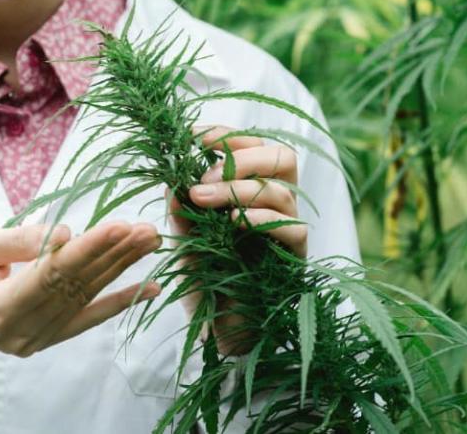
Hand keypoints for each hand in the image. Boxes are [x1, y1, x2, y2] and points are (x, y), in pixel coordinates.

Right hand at [0, 221, 161, 357]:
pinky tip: (151, 288)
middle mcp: (18, 332)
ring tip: (150, 243)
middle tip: (147, 230)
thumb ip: (19, 242)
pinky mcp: (44, 337)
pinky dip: (119, 301)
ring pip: (86, 298)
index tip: (118, 226)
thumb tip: (66, 234)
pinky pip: (87, 318)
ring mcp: (33, 340)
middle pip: (76, 287)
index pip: (52, 275)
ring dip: (122, 270)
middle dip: (114, 255)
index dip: (87, 249)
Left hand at [168, 125, 306, 353]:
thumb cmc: (206, 281)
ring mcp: (288, 231)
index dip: (227, 135)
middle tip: (204, 170)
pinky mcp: (295, 259)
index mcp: (252, 191)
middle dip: (243, 156)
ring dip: (239, 188)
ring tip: (202, 198)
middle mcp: (275, 205)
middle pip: (282, 157)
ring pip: (282, 191)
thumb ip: (180, 212)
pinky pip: (292, 229)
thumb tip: (171, 180)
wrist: (220, 331)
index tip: (193, 135)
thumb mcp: (184, 241)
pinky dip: (262, 219)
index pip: (254, 147)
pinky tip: (234, 223)